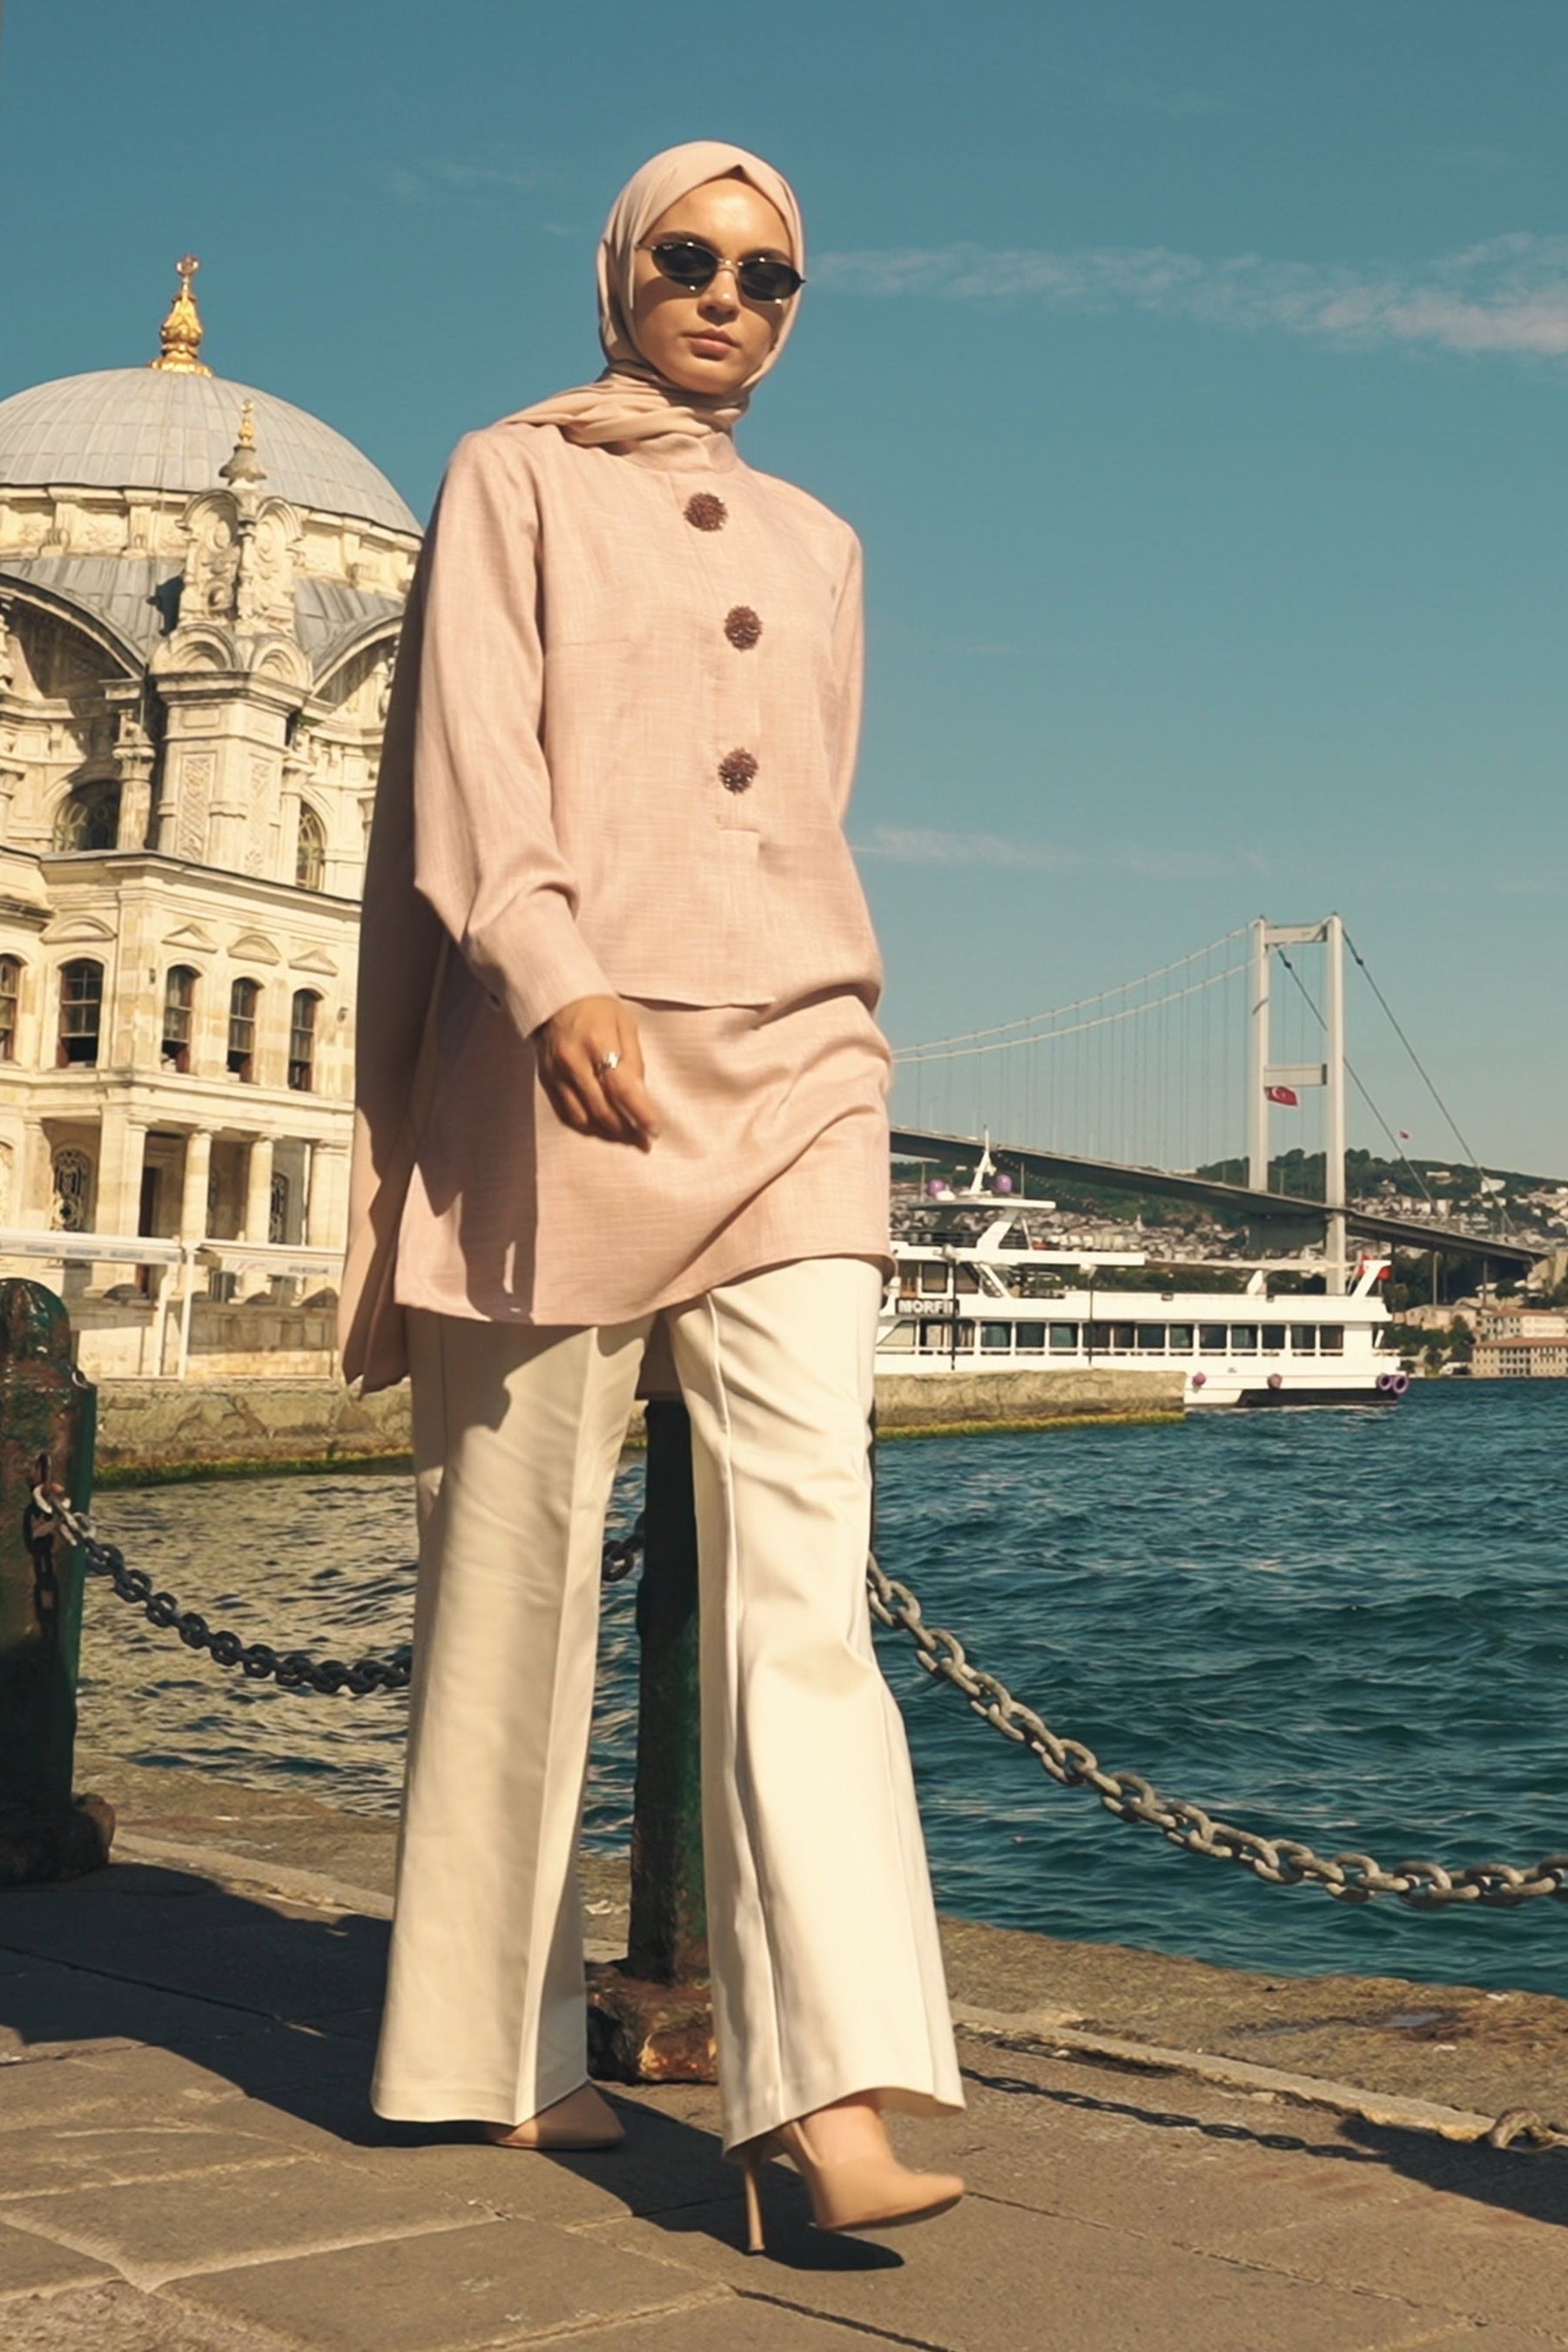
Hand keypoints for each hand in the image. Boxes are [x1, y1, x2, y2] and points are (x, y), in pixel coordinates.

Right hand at [534, 995, 661, 1149]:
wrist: (554, 998)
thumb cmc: (597, 1009)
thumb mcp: (625, 1024)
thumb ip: (634, 1061)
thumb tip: (642, 1098)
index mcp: (598, 1042)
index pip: (621, 1089)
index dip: (640, 1114)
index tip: (655, 1130)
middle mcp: (573, 1061)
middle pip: (602, 1109)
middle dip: (627, 1131)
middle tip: (645, 1142)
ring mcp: (556, 1074)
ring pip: (583, 1118)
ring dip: (608, 1135)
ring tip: (627, 1139)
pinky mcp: (546, 1081)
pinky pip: (567, 1115)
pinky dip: (587, 1128)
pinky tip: (604, 1131)